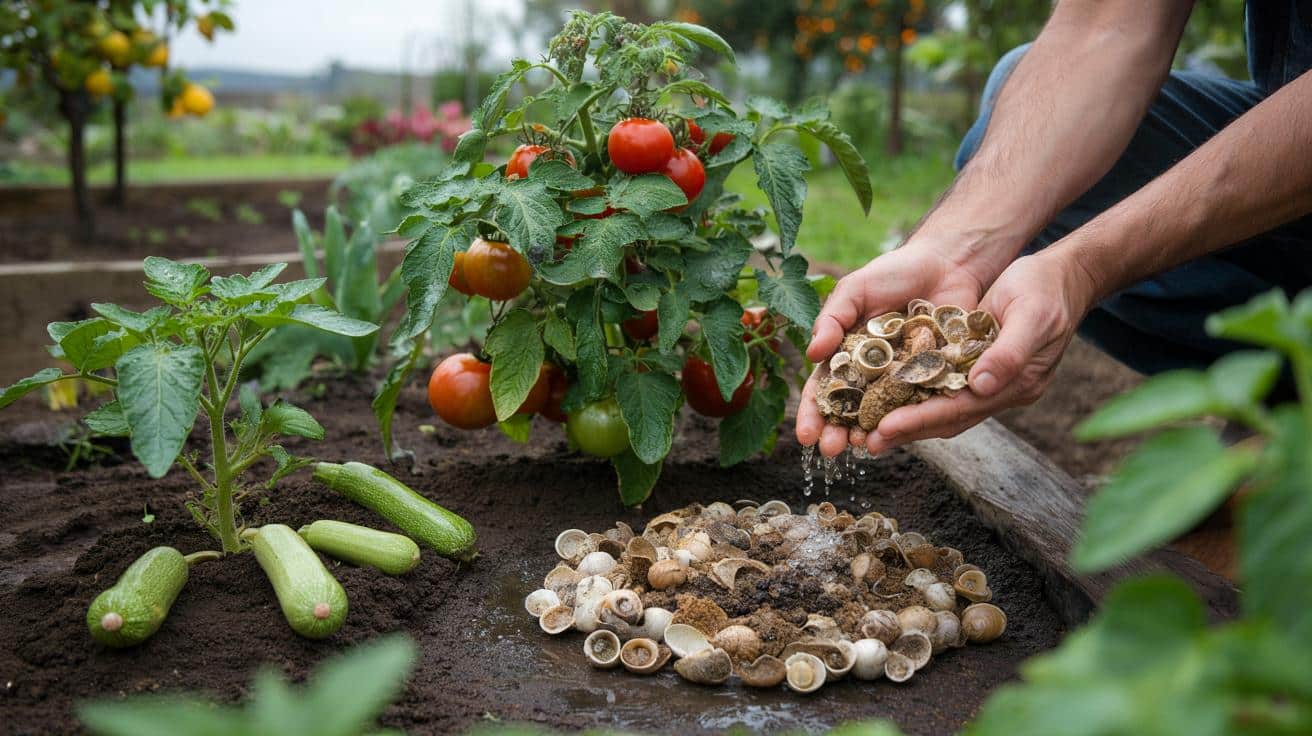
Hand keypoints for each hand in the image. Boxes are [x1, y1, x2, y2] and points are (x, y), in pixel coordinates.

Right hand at [796, 244, 991, 456]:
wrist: (948, 263)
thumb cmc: (895, 272)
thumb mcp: (855, 290)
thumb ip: (832, 319)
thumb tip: (811, 353)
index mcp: (845, 354)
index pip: (823, 389)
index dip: (812, 413)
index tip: (804, 436)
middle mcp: (871, 372)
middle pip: (849, 410)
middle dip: (837, 432)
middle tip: (832, 450)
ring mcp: (902, 378)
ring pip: (882, 413)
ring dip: (870, 433)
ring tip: (863, 447)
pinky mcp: (934, 378)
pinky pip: (920, 403)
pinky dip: (909, 420)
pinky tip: (900, 433)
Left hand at [865, 250, 1096, 453]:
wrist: (1062, 277)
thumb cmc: (1046, 289)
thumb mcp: (1032, 315)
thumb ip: (1009, 353)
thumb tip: (981, 386)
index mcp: (1018, 383)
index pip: (961, 409)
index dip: (922, 419)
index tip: (886, 427)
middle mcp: (1001, 390)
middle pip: (948, 417)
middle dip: (908, 429)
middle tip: (869, 441)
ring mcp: (991, 382)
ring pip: (943, 408)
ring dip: (908, 420)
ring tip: (871, 431)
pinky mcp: (978, 368)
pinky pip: (942, 388)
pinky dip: (916, 396)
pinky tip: (888, 398)